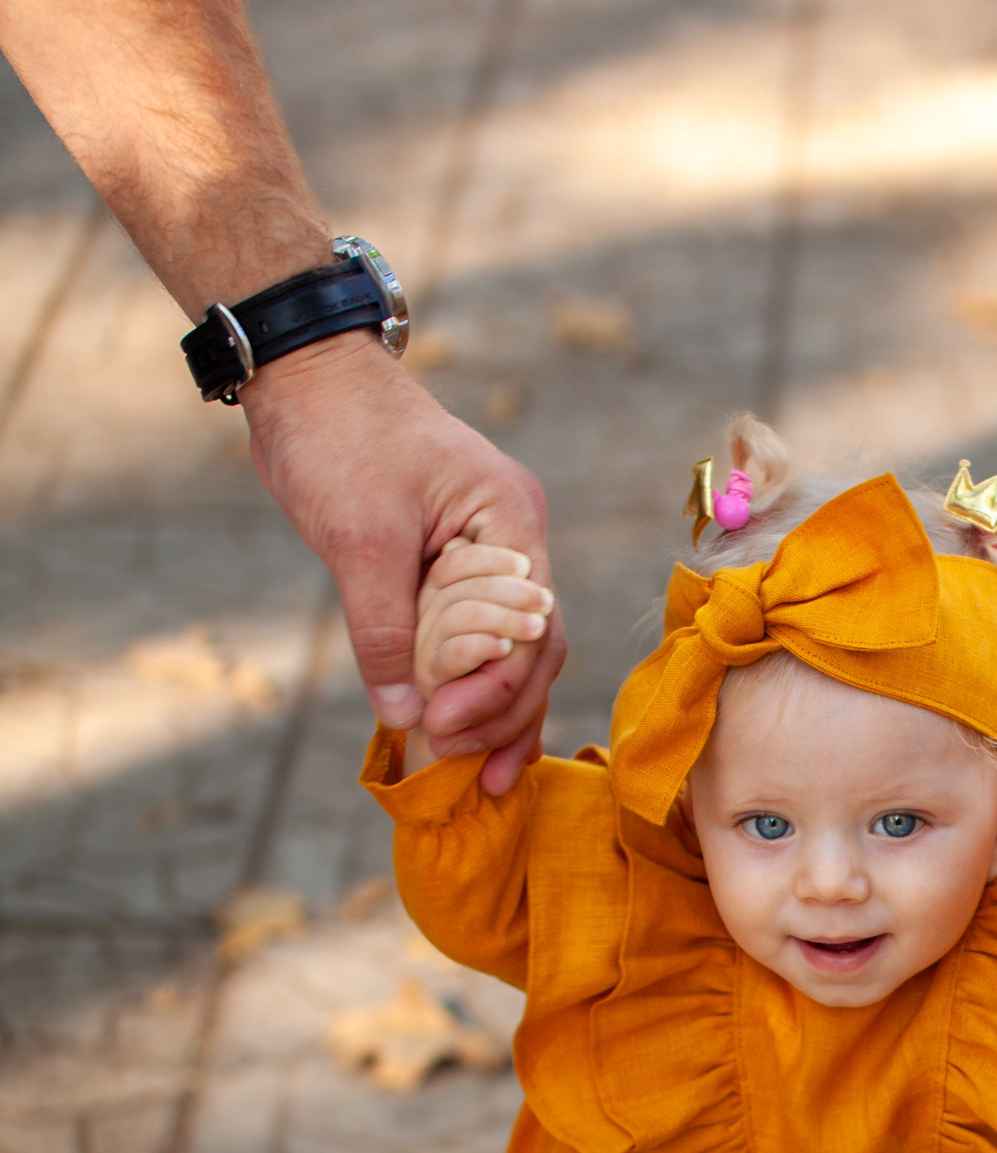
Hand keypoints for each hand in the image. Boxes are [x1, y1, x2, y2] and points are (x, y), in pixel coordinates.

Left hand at [242, 331, 566, 793]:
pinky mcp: (453, 568)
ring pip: (513, 649)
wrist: (306, 376)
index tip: (444, 730)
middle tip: (475, 772)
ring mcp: (489, 555)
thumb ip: (383, 630)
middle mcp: (515, 542)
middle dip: (507, 714)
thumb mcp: (358, 538)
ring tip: (487, 777)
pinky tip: (460, 732)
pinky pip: (475, 637)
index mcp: (511, 521)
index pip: (529, 627)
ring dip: (499, 713)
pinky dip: (469, 685)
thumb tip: (405, 718)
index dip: (494, 690)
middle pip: (535, 647)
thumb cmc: (338, 437)